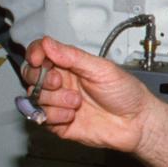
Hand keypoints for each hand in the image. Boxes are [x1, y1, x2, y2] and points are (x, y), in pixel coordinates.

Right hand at [22, 36, 161, 152]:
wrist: (136, 122)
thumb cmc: (127, 93)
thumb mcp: (102, 69)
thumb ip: (73, 56)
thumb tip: (48, 44)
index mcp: (71, 65)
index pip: (42, 53)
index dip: (35, 53)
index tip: (38, 59)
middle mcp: (63, 82)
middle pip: (31, 74)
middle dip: (42, 78)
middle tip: (59, 81)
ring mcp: (59, 102)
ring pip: (35, 97)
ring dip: (55, 99)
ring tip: (77, 101)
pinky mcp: (58, 122)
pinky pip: (41, 117)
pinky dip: (55, 116)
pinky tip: (73, 115)